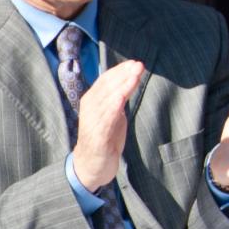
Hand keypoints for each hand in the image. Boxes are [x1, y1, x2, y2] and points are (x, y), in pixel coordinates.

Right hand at [70, 60, 145, 191]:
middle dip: (123, 74)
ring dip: (122, 86)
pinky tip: (122, 96)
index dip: (120, 70)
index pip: (105, 80)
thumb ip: (118, 98)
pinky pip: (105, 117)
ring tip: (135, 75)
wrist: (92, 165)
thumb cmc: (104, 136)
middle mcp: (90, 108)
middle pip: (107, 86)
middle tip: (138, 65)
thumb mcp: (113, 113)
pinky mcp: (97, 135)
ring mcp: (92, 121)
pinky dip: (114, 105)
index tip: (134, 63)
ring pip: (107, 98)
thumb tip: (130, 79)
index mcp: (92, 101)